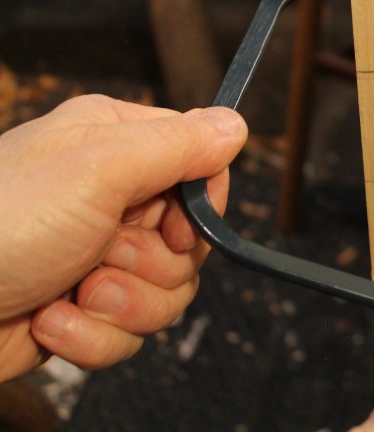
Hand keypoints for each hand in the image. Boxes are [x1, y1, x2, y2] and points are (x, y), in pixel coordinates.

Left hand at [0, 95, 246, 380]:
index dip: (200, 208)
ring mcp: (97, 255)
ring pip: (169, 292)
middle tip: (107, 255)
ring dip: (125, 304)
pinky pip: (130, 332)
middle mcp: (111, 196)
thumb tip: (237, 125)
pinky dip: (93, 335)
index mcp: (115, 143)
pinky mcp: (82, 309)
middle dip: (155, 264)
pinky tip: (50, 320)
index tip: (177, 228)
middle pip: (192, 241)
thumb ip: (178, 145)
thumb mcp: (98, 168)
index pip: (202, 167)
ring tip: (75, 294)